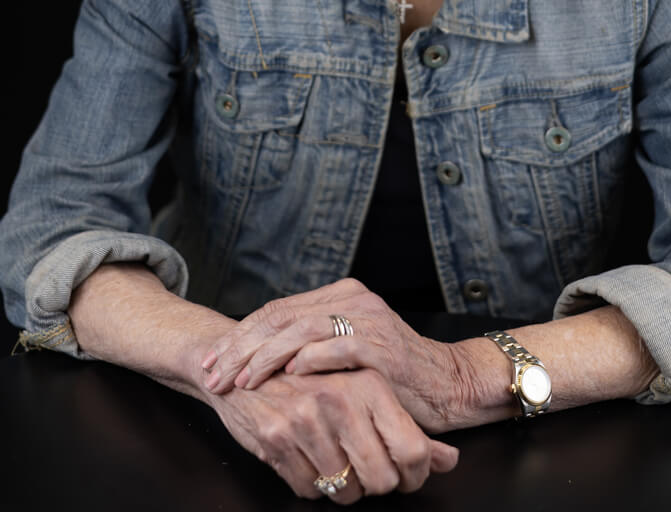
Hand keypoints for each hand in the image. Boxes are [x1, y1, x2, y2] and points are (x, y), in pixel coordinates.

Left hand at [201, 279, 477, 431]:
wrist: (447, 384)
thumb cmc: (391, 375)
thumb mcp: (347, 351)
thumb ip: (312, 344)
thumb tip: (256, 358)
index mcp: (339, 295)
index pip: (277, 310)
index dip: (241, 336)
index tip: (213, 362)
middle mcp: (351, 299)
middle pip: (281, 317)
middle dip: (241, 348)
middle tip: (214, 374)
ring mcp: (367, 319)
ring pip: (301, 330)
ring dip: (265, 358)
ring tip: (240, 381)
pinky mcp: (381, 345)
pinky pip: (337, 348)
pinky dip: (309, 360)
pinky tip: (287, 377)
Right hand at [206, 364, 458, 500]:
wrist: (249, 362)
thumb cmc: (314, 380)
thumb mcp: (364, 393)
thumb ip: (408, 428)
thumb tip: (450, 459)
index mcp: (369, 382)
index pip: (412, 450)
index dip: (414, 476)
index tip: (406, 478)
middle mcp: (340, 397)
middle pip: (381, 478)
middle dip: (375, 486)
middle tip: (366, 475)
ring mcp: (306, 418)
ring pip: (343, 490)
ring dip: (341, 488)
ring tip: (333, 462)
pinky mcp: (275, 436)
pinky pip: (307, 490)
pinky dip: (310, 484)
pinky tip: (305, 458)